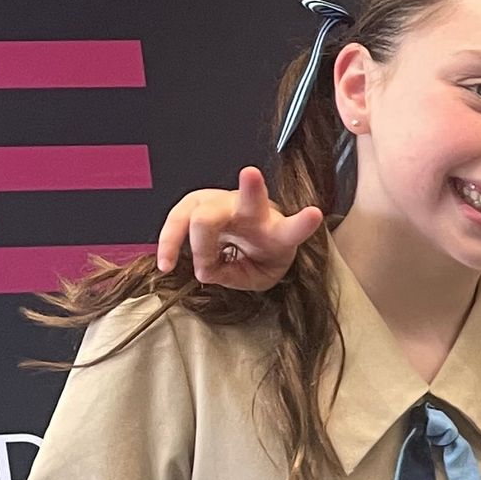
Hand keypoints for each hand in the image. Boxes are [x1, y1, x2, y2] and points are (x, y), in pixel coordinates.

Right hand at [155, 168, 318, 290]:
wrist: (248, 237)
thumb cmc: (258, 255)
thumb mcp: (257, 277)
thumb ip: (233, 277)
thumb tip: (202, 270)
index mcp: (276, 231)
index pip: (292, 227)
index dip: (303, 222)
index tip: (315, 214)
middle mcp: (252, 210)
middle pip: (241, 204)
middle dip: (227, 213)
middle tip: (207, 262)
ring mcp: (222, 202)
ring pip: (201, 212)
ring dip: (186, 241)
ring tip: (171, 265)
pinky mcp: (198, 203)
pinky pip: (177, 219)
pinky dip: (167, 242)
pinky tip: (165, 263)